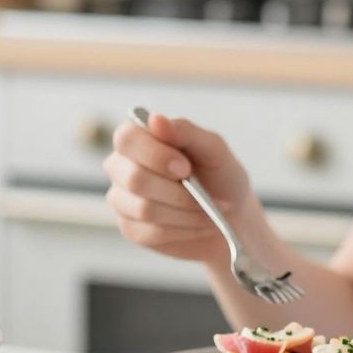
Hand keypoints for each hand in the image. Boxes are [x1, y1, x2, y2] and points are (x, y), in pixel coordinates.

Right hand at [104, 112, 259, 263]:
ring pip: (144, 209)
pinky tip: (198, 224)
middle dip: (176, 191)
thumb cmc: (219, 177)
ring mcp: (122, 200)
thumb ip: (185, 132)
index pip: (126, 138)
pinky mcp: (131, 229)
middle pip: (133, 178)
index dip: (154, 154)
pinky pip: (152, 233)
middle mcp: (122, 167)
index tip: (185, 167)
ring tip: (208, 212)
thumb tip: (155, 119)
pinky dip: (184, 229)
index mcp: (138, 140)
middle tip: (204, 196)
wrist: (231, 217)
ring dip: (185, 213)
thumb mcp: (213, 149)